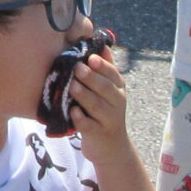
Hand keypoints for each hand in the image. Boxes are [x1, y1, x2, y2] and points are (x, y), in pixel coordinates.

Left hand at [66, 45, 132, 159]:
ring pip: (97, 106)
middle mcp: (117, 103)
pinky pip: (89, 126)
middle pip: (106, 88)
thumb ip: (105, 68)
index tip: (91, 57)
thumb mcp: (108, 90)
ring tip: (72, 86)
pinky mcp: (98, 135)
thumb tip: (101, 44)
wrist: (111, 147)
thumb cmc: (104, 111)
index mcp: (118, 88)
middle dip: (91, 77)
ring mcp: (109, 120)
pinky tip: (72, 112)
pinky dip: (81, 119)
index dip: (103, 66)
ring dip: (84, 95)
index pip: (113, 74)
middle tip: (77, 68)